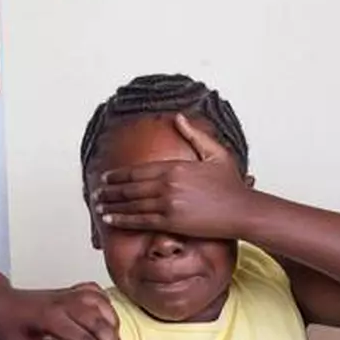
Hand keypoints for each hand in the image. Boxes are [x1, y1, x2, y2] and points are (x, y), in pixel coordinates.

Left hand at [0, 283, 122, 339]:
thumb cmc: (8, 326)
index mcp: (51, 318)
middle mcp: (64, 303)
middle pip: (101, 325)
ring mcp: (69, 294)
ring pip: (104, 307)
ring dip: (113, 330)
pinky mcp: (71, 290)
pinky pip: (98, 294)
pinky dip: (108, 308)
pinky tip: (109, 323)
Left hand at [93, 114, 252, 237]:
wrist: (243, 210)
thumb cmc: (232, 184)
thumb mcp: (215, 153)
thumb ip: (194, 135)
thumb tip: (178, 117)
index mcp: (175, 166)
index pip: (138, 170)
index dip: (119, 175)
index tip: (106, 177)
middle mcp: (167, 184)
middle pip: (130, 187)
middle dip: (110, 190)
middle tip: (96, 192)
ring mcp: (168, 203)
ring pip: (131, 204)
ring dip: (111, 205)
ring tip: (99, 206)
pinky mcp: (171, 221)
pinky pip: (140, 220)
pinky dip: (122, 220)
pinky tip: (109, 220)